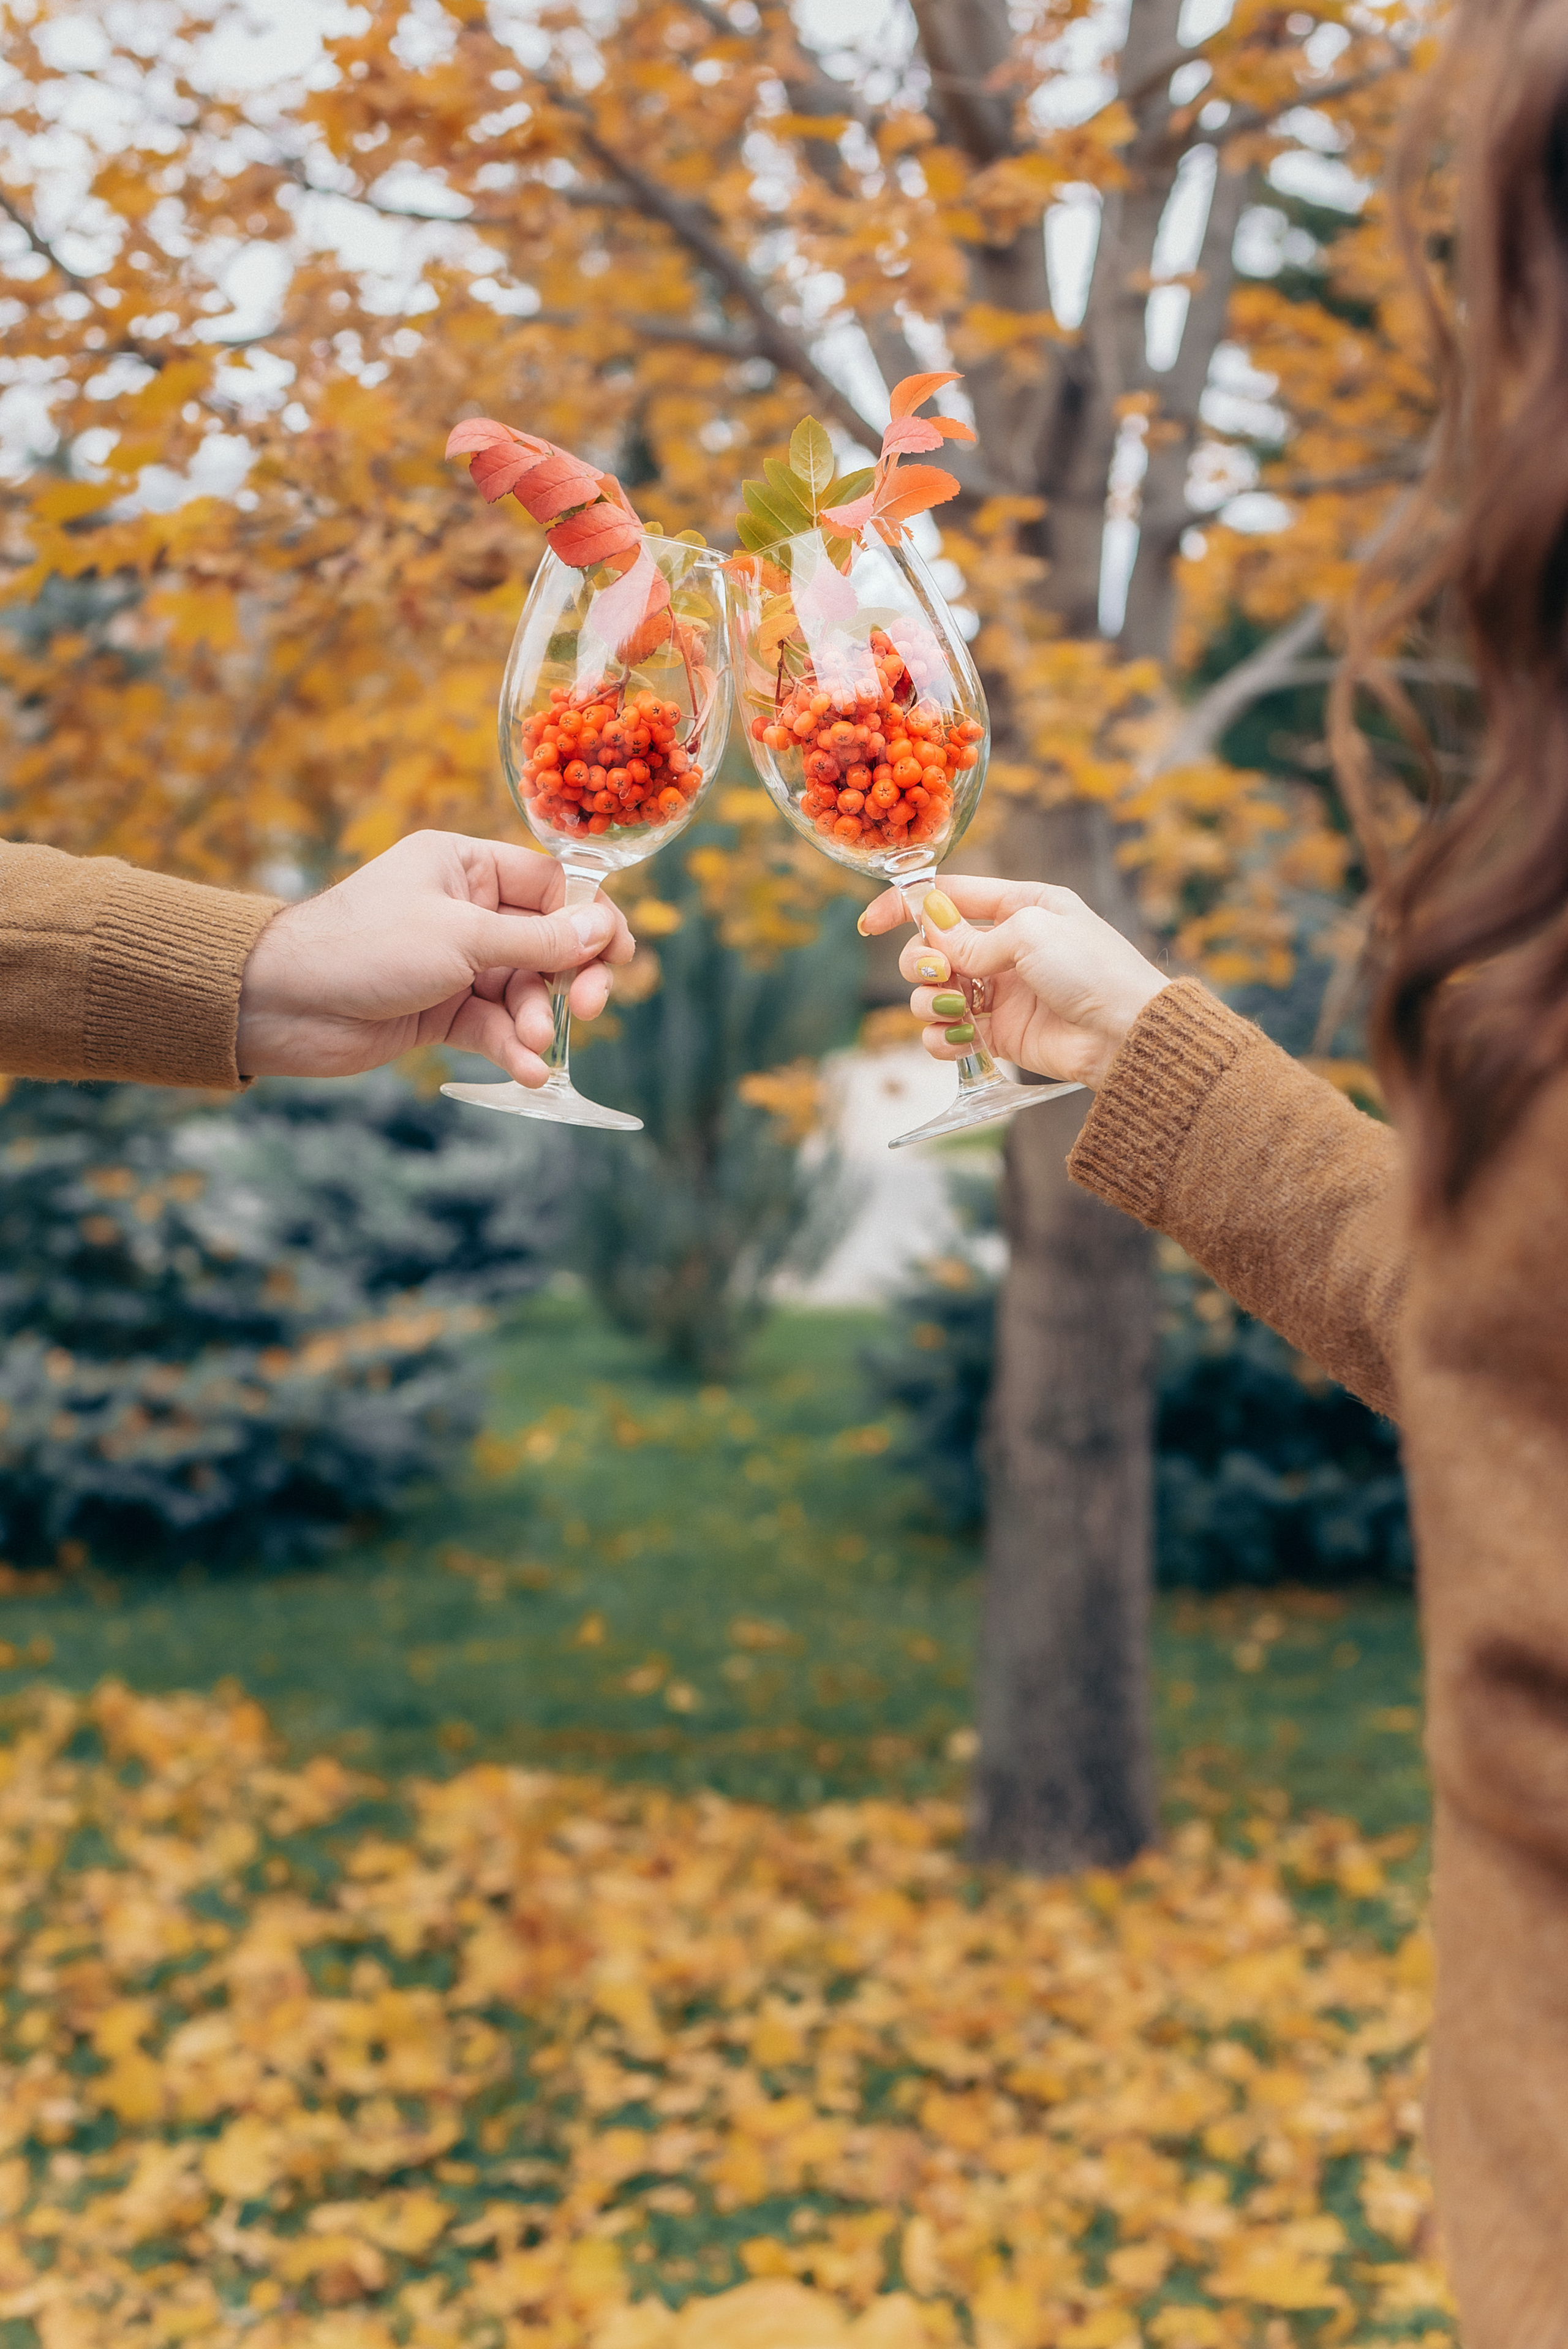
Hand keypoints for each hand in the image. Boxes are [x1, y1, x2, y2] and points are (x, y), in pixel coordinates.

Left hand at [237, 831, 634, 1082]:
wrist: (285, 1003)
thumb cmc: (364, 947)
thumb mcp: (461, 937)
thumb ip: (538, 941)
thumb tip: (603, 929)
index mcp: (464, 866)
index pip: (550, 885)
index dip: (590, 919)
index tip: (618, 956)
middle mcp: (464, 910)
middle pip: (546, 942)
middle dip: (570, 977)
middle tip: (589, 1007)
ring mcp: (453, 963)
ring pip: (522, 991)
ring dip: (536, 1020)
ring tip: (535, 1046)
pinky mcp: (440, 1011)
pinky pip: (493, 1026)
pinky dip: (512, 1047)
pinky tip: (528, 1072)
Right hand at [860, 876, 1168, 1090]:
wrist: (1126, 1036)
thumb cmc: (1092, 970)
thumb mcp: (1031, 932)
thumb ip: (972, 937)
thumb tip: (931, 934)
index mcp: (1019, 906)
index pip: (948, 896)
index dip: (904, 906)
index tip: (870, 924)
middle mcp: (1005, 946)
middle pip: (929, 948)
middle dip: (921, 962)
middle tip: (940, 975)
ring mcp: (998, 992)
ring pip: (931, 993)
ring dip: (930, 1003)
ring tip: (957, 1012)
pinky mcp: (997, 1034)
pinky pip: (946, 1034)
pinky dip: (943, 1039)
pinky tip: (962, 1039)